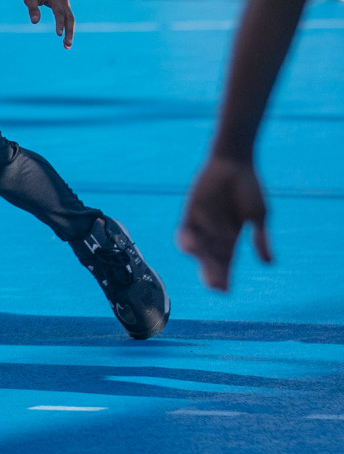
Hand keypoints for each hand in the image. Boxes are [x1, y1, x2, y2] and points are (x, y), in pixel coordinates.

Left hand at [22, 0, 73, 47]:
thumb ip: (33, 9)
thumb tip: (35, 22)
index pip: (59, 12)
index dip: (59, 23)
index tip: (59, 34)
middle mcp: (63, 1)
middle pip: (69, 18)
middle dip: (69, 32)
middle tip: (67, 45)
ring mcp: (65, 4)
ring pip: (70, 20)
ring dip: (70, 33)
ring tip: (66, 46)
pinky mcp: (64, 7)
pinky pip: (68, 19)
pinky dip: (67, 28)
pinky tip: (64, 39)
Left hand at [177, 156, 272, 291]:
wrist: (233, 163)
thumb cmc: (248, 188)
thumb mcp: (258, 216)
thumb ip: (260, 239)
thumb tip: (269, 264)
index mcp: (229, 237)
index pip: (225, 262)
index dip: (224, 275)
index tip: (225, 290)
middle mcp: (213, 233)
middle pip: (210, 258)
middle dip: (212, 271)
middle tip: (215, 285)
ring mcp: (200, 223)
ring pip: (199, 248)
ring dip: (202, 259)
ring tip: (206, 270)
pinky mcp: (189, 211)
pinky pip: (185, 229)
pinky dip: (187, 239)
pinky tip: (191, 247)